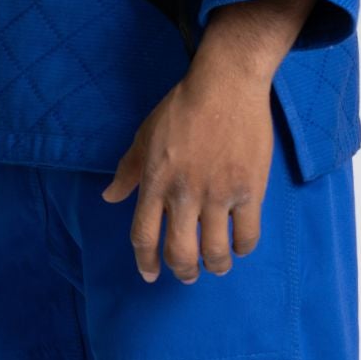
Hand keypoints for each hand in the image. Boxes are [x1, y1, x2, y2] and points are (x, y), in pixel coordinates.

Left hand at [102, 0, 315, 282]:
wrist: (226, 84)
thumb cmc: (182, 106)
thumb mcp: (145, 135)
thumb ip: (129, 170)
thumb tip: (110, 197)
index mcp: (155, 182)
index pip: (144, 236)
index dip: (145, 262)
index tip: (149, 275)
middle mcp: (184, 194)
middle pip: (179, 252)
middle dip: (182, 271)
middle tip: (188, 275)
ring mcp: (218, 194)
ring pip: (215, 251)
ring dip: (215, 265)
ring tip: (218, 266)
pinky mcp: (249, 190)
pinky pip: (247, 234)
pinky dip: (243, 247)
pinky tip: (241, 245)